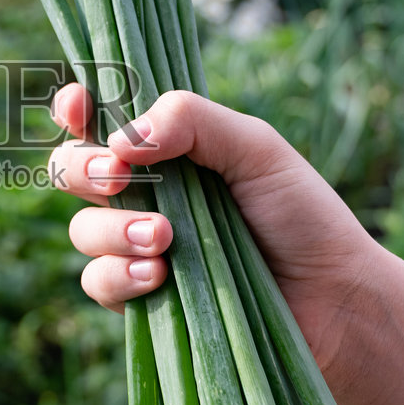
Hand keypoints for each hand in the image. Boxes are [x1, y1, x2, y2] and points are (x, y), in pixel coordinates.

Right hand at [47, 83, 388, 395]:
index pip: (99, 118)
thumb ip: (192, 121)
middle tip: (119, 177)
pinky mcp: (143, 298)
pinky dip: (119, 275)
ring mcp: (140, 247)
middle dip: (82, 168)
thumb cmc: (302, 216)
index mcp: (168, 148)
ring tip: (165, 238)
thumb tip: (121, 139)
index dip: (74, 107)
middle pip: (71, 170)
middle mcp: (145, 193)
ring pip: (83, 230)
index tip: (78, 106)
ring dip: (113, 229)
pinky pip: (98, 282)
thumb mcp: (256, 147)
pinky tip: (158, 276)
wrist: (332, 299)